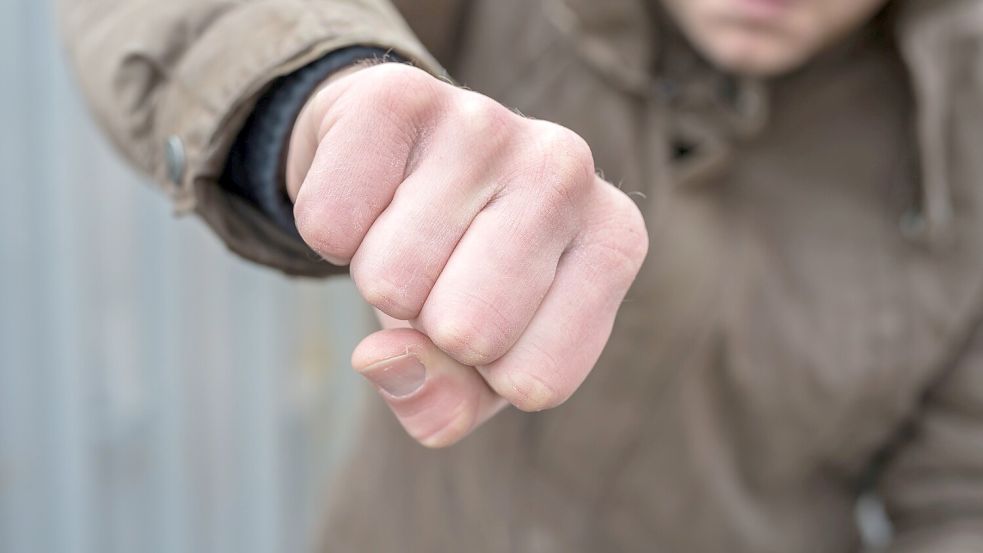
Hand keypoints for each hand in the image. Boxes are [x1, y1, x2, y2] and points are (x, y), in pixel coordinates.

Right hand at [286, 63, 647, 446]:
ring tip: (411, 231)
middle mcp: (569, 169)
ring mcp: (488, 123)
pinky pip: (328, 225)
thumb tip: (388, 361)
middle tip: (443, 273)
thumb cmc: (463, 272)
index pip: (534, 382)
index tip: (493, 317)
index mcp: (614, 241)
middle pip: (468, 333)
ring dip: (380, 280)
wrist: (406, 160)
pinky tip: (372, 194)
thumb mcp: (481, 365)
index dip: (487, 375)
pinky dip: (330, 233)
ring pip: (391, 283)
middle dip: (431, 328)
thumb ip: (448, 404)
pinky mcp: (400, 95)